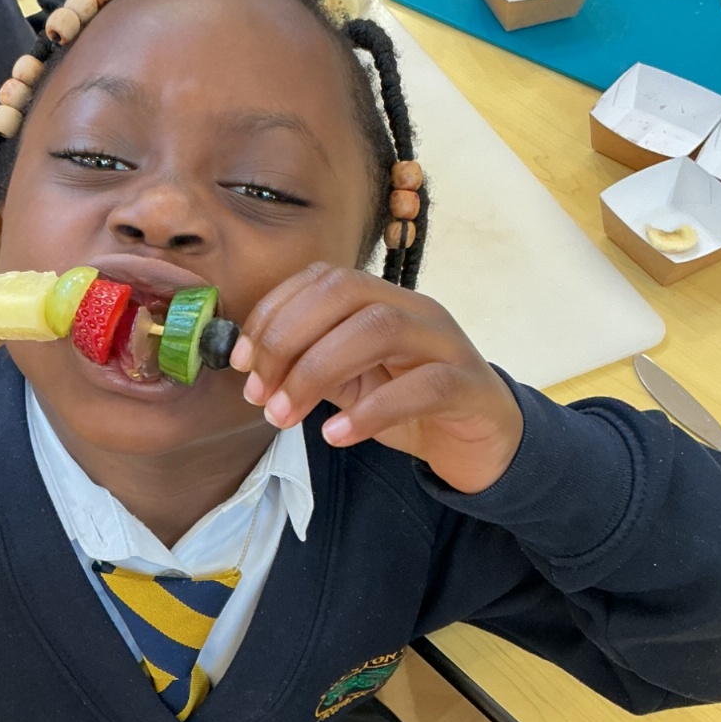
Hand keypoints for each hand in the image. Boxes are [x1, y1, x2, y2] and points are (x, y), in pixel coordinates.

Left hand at [230, 264, 524, 494]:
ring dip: (317, 371)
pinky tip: (336, 435)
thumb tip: (254, 366)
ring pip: (380, 329)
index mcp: (383, 299)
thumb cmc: (409, 406)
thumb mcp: (351, 381)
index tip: (240, 361)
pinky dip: (371, 410)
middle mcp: (415, 308)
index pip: (322, 279)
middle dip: (288, 340)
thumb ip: (311, 365)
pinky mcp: (469, 385)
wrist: (481, 442)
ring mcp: (446, 342)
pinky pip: (423, 387)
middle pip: (345, 294)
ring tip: (285, 414)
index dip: (274, 313)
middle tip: (259, 393)